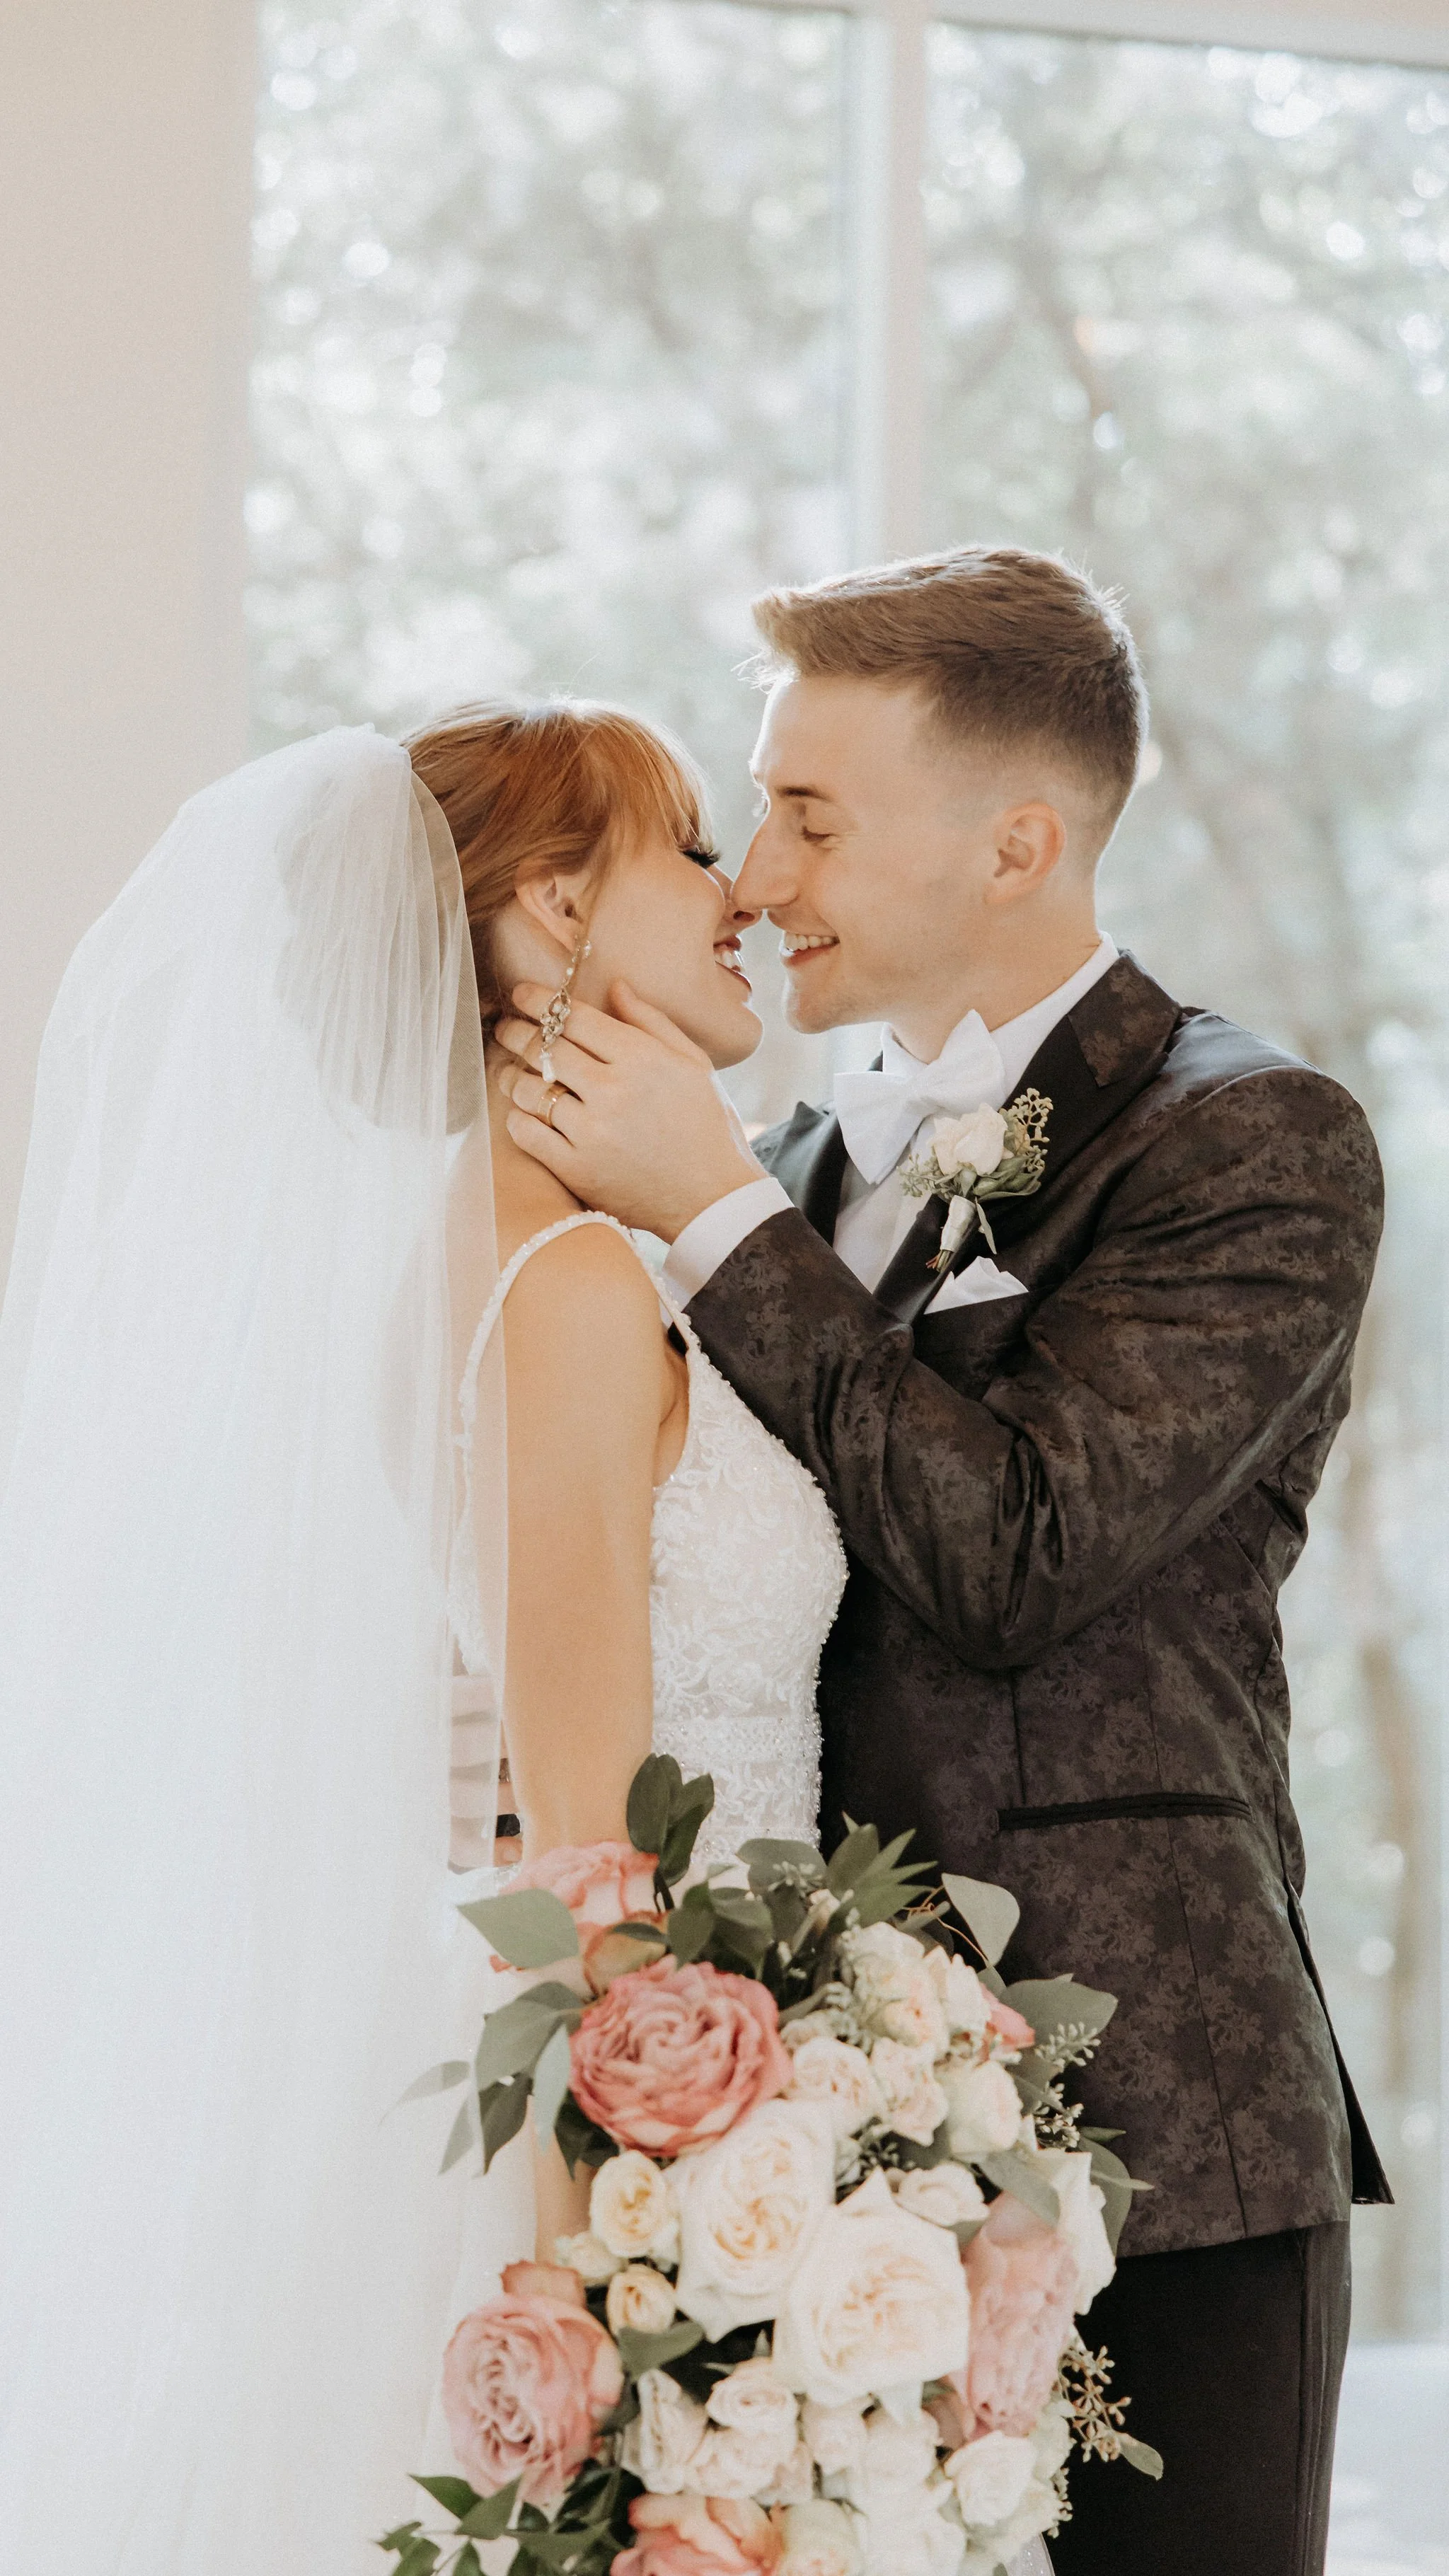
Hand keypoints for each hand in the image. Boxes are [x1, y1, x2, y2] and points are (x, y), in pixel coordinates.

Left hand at [495, 979, 760, 1238]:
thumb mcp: (693, 1064)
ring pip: (528, 1090)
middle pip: (543, 1048)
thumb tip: (615, 985)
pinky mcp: (577, 1169)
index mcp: (641, 1058)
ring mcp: (591, 1132)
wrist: (713, 1198)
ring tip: (509, 1072)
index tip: (520, 994)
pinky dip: (518, 1119)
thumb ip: (652, 1022)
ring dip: (512, 1076)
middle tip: (506, 1029)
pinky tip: (523, 1112)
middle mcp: (612, 1090)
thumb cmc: (707, 1127)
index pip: (573, 1017)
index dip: (538, 1000)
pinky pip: (527, 1134)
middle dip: (515, 1032)